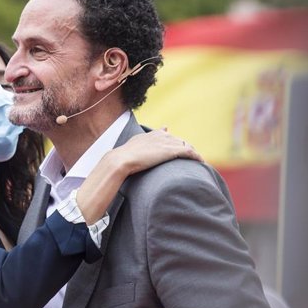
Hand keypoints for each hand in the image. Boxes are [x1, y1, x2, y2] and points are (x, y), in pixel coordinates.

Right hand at [77, 128, 200, 223]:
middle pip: (174, 139)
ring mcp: (164, 143)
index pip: (160, 134)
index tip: (172, 138)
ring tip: (197, 161)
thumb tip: (107, 173)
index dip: (167, 137)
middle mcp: (155, 137)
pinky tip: (201, 162)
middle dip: (182, 146)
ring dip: (190, 152)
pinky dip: (196, 156)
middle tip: (190, 156)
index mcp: (144, 138)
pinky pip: (189, 151)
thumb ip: (120, 163)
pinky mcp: (171, 150)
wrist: (118, 163)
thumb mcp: (118, 161)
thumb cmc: (115, 165)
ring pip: (183, 144)